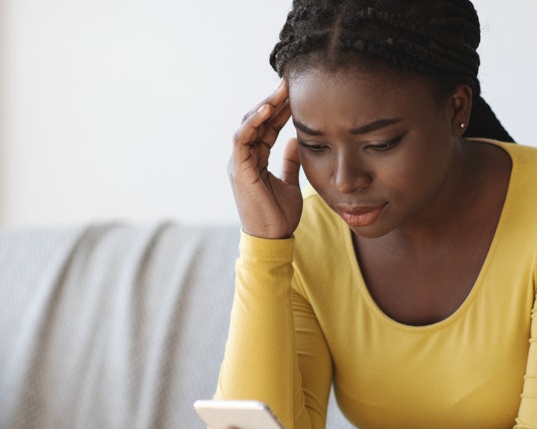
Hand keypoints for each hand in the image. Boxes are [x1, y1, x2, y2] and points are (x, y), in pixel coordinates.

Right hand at [228, 79, 302, 238]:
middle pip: (258, 121)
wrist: (273, 239)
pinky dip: (253, 121)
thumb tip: (296, 141)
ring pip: (249, 124)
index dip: (281, 110)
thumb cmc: (279, 216)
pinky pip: (242, 138)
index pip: (268, 127)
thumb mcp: (290, 183)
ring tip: (281, 90)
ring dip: (265, 105)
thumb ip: (290, 162)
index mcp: (256, 160)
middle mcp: (245, 158)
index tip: (298, 94)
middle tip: (290, 82)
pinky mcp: (239, 168)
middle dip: (274, 101)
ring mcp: (239, 162)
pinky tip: (268, 108)